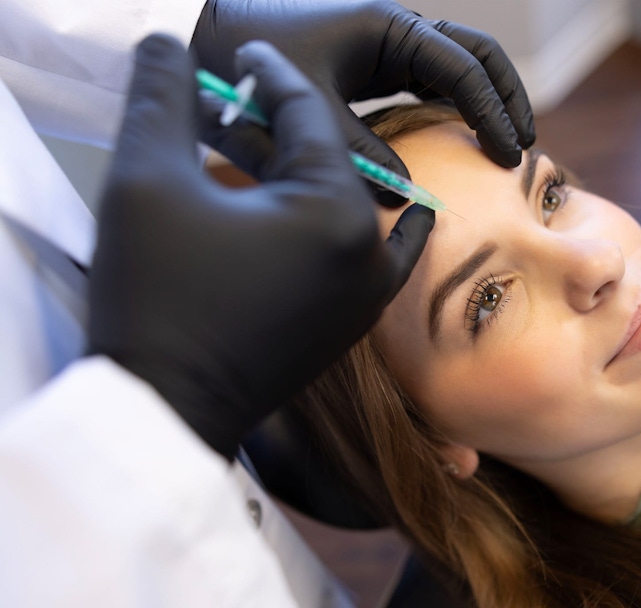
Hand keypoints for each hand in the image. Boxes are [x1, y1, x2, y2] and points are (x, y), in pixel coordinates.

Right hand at [89, 35, 432, 458]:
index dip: (269, 74)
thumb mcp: (147, 179)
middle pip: (329, 162)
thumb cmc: (157, 299)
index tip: (246, 55)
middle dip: (281, 127)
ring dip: (313, 173)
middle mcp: (369, 256)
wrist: (167, 408)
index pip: (306, 116)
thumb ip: (164, 96)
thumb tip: (171, 45)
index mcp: (335, 213)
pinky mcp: (350, 326)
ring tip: (269, 152)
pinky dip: (361, 226)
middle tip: (237, 104)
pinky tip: (372, 211)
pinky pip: (372, 257)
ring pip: (350, 207)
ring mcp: (366, 299)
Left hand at [192, 0, 534, 202]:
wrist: (211, 31)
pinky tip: (462, 137)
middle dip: (505, 96)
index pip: (461, 66)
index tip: (509, 155)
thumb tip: (401, 190)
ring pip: (458, 64)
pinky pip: (431, 79)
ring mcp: (387, 46)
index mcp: (385, 28)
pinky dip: (455, 105)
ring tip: (505, 142)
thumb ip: (356, 149)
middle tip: (522, 145)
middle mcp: (394, 31)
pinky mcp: (375, 65)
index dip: (490, 112)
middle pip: (476, 54)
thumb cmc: (248, 59)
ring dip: (486, 99)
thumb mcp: (304, 107)